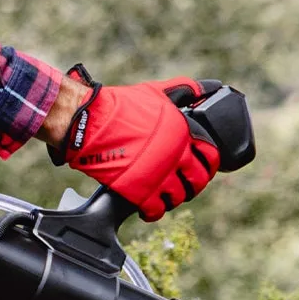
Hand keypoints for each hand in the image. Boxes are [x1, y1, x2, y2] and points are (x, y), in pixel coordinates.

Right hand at [51, 69, 221, 221]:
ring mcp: (158, 175)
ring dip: (173, 198)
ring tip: (164, 195)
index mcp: (182, 131)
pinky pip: (155, 211)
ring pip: (178, 197)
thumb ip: (186, 90)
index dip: (209, 163)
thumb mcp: (156, 92)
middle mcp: (175, 155)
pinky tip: (147, 208)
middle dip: (194, 184)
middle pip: (197, 180)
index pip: (211, 155)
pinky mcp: (139, 191)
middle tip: (185, 185)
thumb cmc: (119, 106)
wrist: (87, 123)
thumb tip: (210, 87)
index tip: (202, 166)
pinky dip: (153, 212)